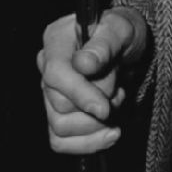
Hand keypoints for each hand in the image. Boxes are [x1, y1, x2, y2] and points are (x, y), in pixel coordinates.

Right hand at [38, 7, 149, 154]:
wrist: (125, 47)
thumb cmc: (121, 34)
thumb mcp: (121, 29)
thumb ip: (104, 44)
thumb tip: (84, 64)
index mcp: (56, 41)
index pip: (56, 74)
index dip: (80, 94)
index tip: (105, 108)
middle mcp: (46, 68)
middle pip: (60, 105)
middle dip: (97, 105)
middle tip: (119, 91)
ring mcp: (49, 94)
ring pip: (60, 128)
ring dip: (96, 124)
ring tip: (115, 102)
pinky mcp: (57, 115)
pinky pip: (61, 142)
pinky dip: (89, 142)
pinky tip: (110, 133)